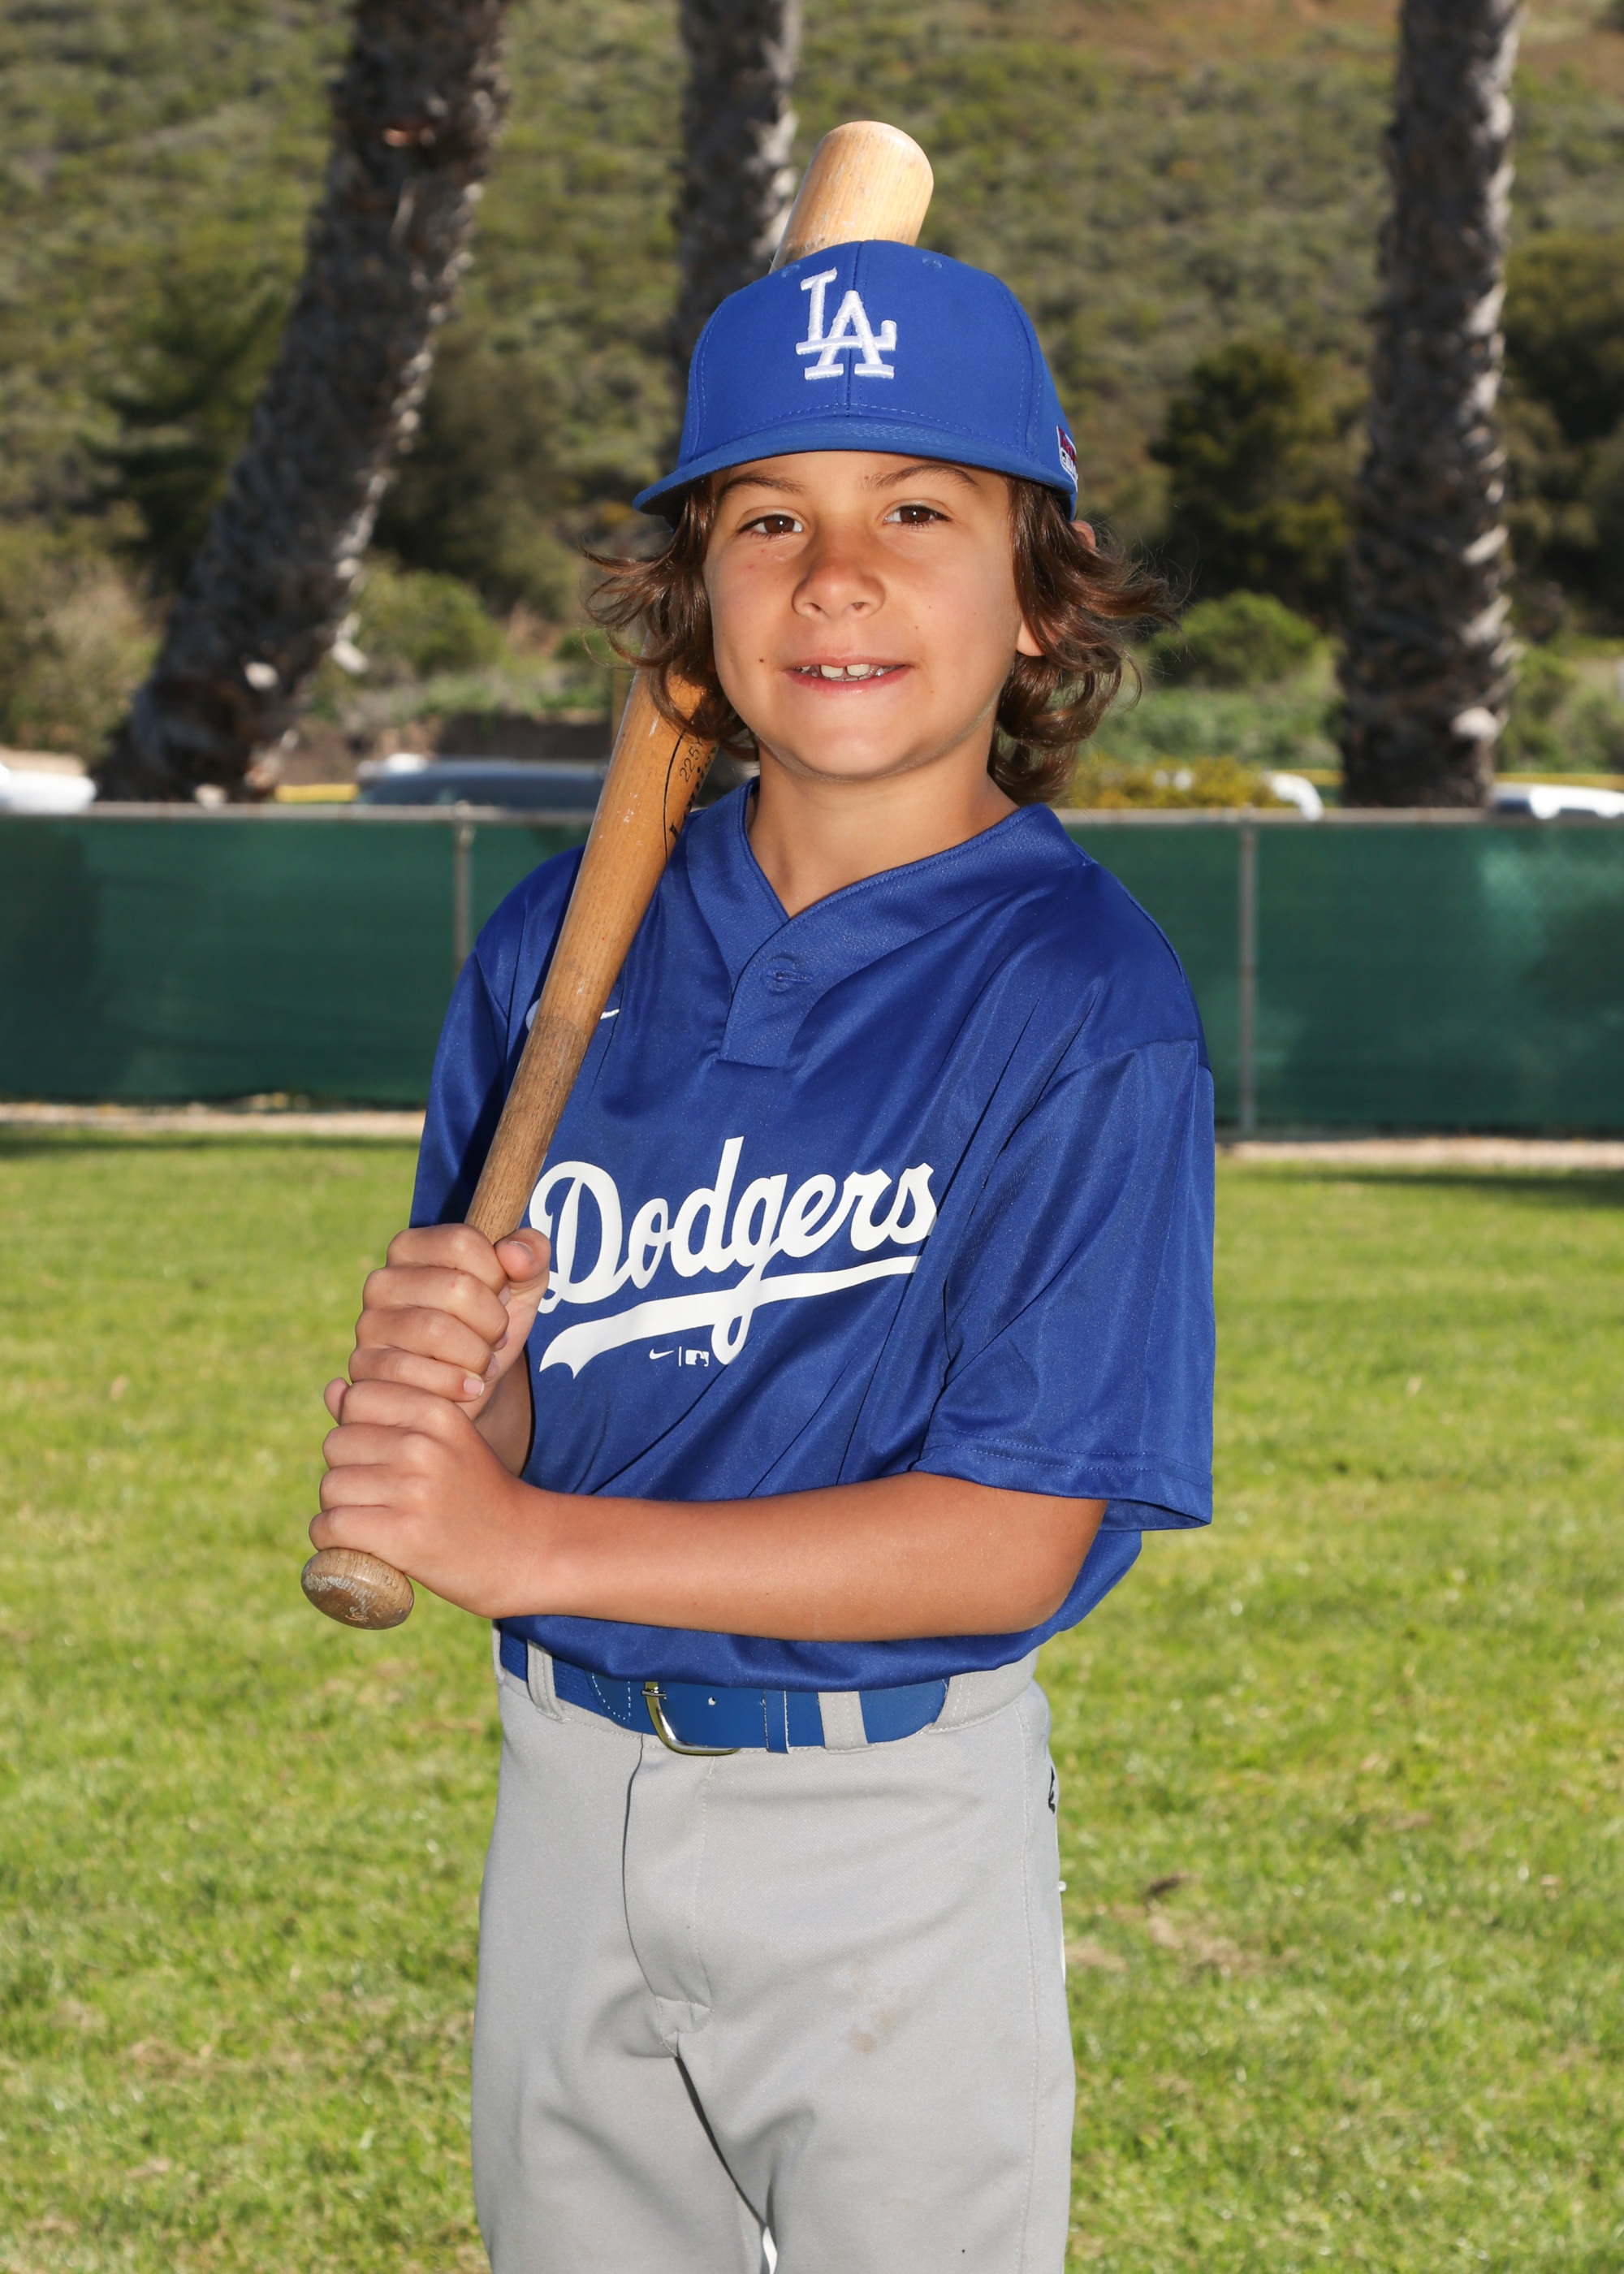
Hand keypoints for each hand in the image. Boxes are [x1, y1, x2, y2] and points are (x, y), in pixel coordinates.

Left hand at [312, 1378, 552, 1617]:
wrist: (522, 1549)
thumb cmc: (475, 1492)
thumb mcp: (445, 1438)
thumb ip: (389, 1410)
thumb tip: (332, 1388)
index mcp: (436, 1411)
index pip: (357, 1397)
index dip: (358, 1428)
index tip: (380, 1456)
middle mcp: (423, 1445)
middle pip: (336, 1444)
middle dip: (345, 1470)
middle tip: (375, 1496)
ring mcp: (413, 1490)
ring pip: (331, 1487)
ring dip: (337, 1509)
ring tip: (369, 1521)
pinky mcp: (403, 1535)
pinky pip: (331, 1527)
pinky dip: (330, 1541)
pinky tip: (352, 1546)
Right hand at [324, 1222, 549, 1427]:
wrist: (466, 1391)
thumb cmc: (489, 1328)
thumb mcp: (522, 1289)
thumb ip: (531, 1256)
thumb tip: (513, 1253)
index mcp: (412, 1248)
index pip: (464, 1242)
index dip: (498, 1275)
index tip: (500, 1296)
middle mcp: (382, 1281)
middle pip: (457, 1287)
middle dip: (493, 1321)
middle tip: (495, 1338)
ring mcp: (369, 1325)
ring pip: (436, 1331)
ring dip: (476, 1356)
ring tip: (483, 1364)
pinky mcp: (366, 1368)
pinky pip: (416, 1373)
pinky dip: (455, 1385)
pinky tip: (466, 1387)